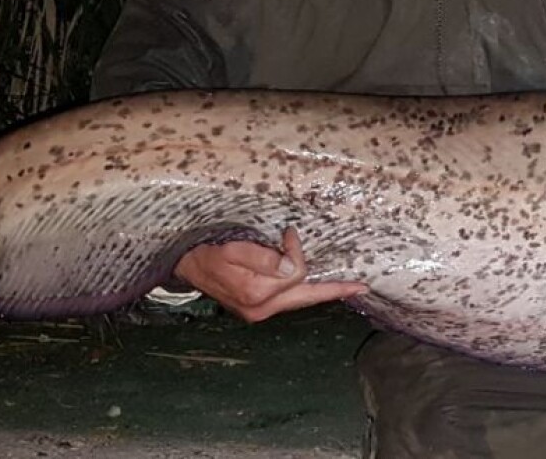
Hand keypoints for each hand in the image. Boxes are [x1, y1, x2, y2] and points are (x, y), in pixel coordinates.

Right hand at [173, 226, 368, 322]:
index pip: (294, 273)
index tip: (288, 234)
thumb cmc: (206, 254)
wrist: (185, 267)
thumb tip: (292, 266)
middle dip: (333, 290)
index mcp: (256, 294)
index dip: (295, 251)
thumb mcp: (231, 251)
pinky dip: (305, 292)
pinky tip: (317, 287)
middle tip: (360, 287)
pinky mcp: (257, 308)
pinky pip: (289, 300)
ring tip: (346, 288)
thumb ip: (262, 259)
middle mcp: (260, 309)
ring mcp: (259, 311)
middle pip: (305, 297)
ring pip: (299, 300)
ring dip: (321, 292)